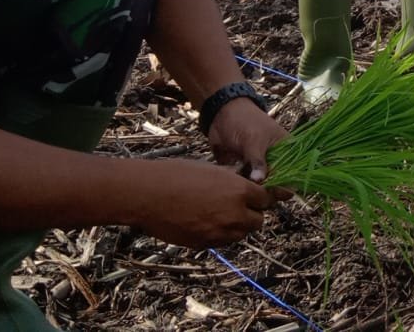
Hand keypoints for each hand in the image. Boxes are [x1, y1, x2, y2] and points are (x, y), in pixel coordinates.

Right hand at [139, 160, 274, 247]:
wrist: (147, 195)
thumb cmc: (176, 176)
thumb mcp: (212, 170)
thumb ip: (232, 180)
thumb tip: (243, 183)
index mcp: (240, 191)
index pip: (266, 200)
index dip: (260, 198)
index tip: (254, 197)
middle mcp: (234, 215)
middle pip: (258, 221)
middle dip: (251, 214)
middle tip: (239, 207)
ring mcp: (219, 232)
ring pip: (241, 234)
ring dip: (236, 227)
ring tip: (219, 215)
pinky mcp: (204, 244)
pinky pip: (221, 242)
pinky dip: (219, 235)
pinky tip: (205, 223)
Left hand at [207, 99, 289, 197]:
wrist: (220, 113)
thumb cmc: (244, 121)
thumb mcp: (254, 140)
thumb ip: (258, 161)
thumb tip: (260, 181)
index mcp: (285, 150)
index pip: (292, 172)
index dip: (286, 184)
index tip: (275, 193)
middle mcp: (274, 160)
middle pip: (276, 182)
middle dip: (267, 189)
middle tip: (256, 191)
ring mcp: (258, 166)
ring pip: (259, 184)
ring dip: (252, 187)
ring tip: (242, 183)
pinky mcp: (243, 169)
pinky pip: (244, 182)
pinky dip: (239, 183)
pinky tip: (233, 180)